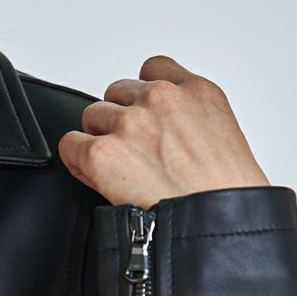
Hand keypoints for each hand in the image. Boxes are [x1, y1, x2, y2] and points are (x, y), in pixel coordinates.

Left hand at [58, 55, 270, 208]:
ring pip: (93, 116)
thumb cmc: (225, 197)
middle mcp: (161, 99)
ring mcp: (130, 123)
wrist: (215, 224)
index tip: (145, 119)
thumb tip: (167, 138)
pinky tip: (93, 176)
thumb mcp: (223, 141)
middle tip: (132, 155)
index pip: (153, 71)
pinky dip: (76, 160)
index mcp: (197, 92)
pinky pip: (71, 144)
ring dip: (100, 139)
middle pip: (118, 94)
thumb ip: (191, 124)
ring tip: (117, 170)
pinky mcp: (102, 153)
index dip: (142, 98)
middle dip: (120, 121)